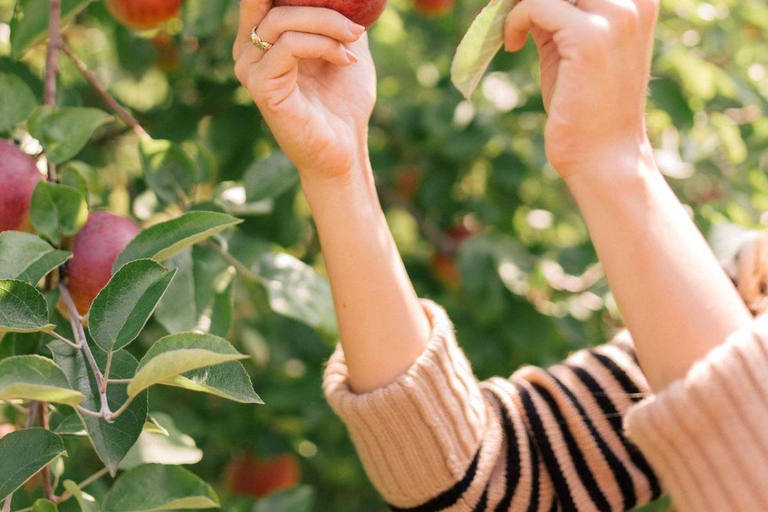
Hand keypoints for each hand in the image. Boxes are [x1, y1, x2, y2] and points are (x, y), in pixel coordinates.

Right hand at [233, 1, 376, 181]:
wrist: (345, 148)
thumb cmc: (344, 103)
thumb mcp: (344, 45)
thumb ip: (336, 15)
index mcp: (260, 38)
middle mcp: (247, 51)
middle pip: (268, 1)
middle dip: (317, 6)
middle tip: (353, 25)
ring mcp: (250, 69)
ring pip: (282, 21)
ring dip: (327, 25)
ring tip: (353, 42)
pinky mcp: (261, 87)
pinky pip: (290, 46)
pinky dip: (324, 45)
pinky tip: (345, 60)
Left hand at [504, 0, 658, 178]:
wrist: (604, 157)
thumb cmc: (586, 109)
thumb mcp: (572, 49)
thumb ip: (556, 16)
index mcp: (638, 0)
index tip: (524, 10)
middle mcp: (634, 2)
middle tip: (511, 14)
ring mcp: (616, 17)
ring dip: (521, 3)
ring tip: (512, 28)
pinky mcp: (590, 37)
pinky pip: (536, 5)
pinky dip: (516, 20)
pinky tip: (513, 44)